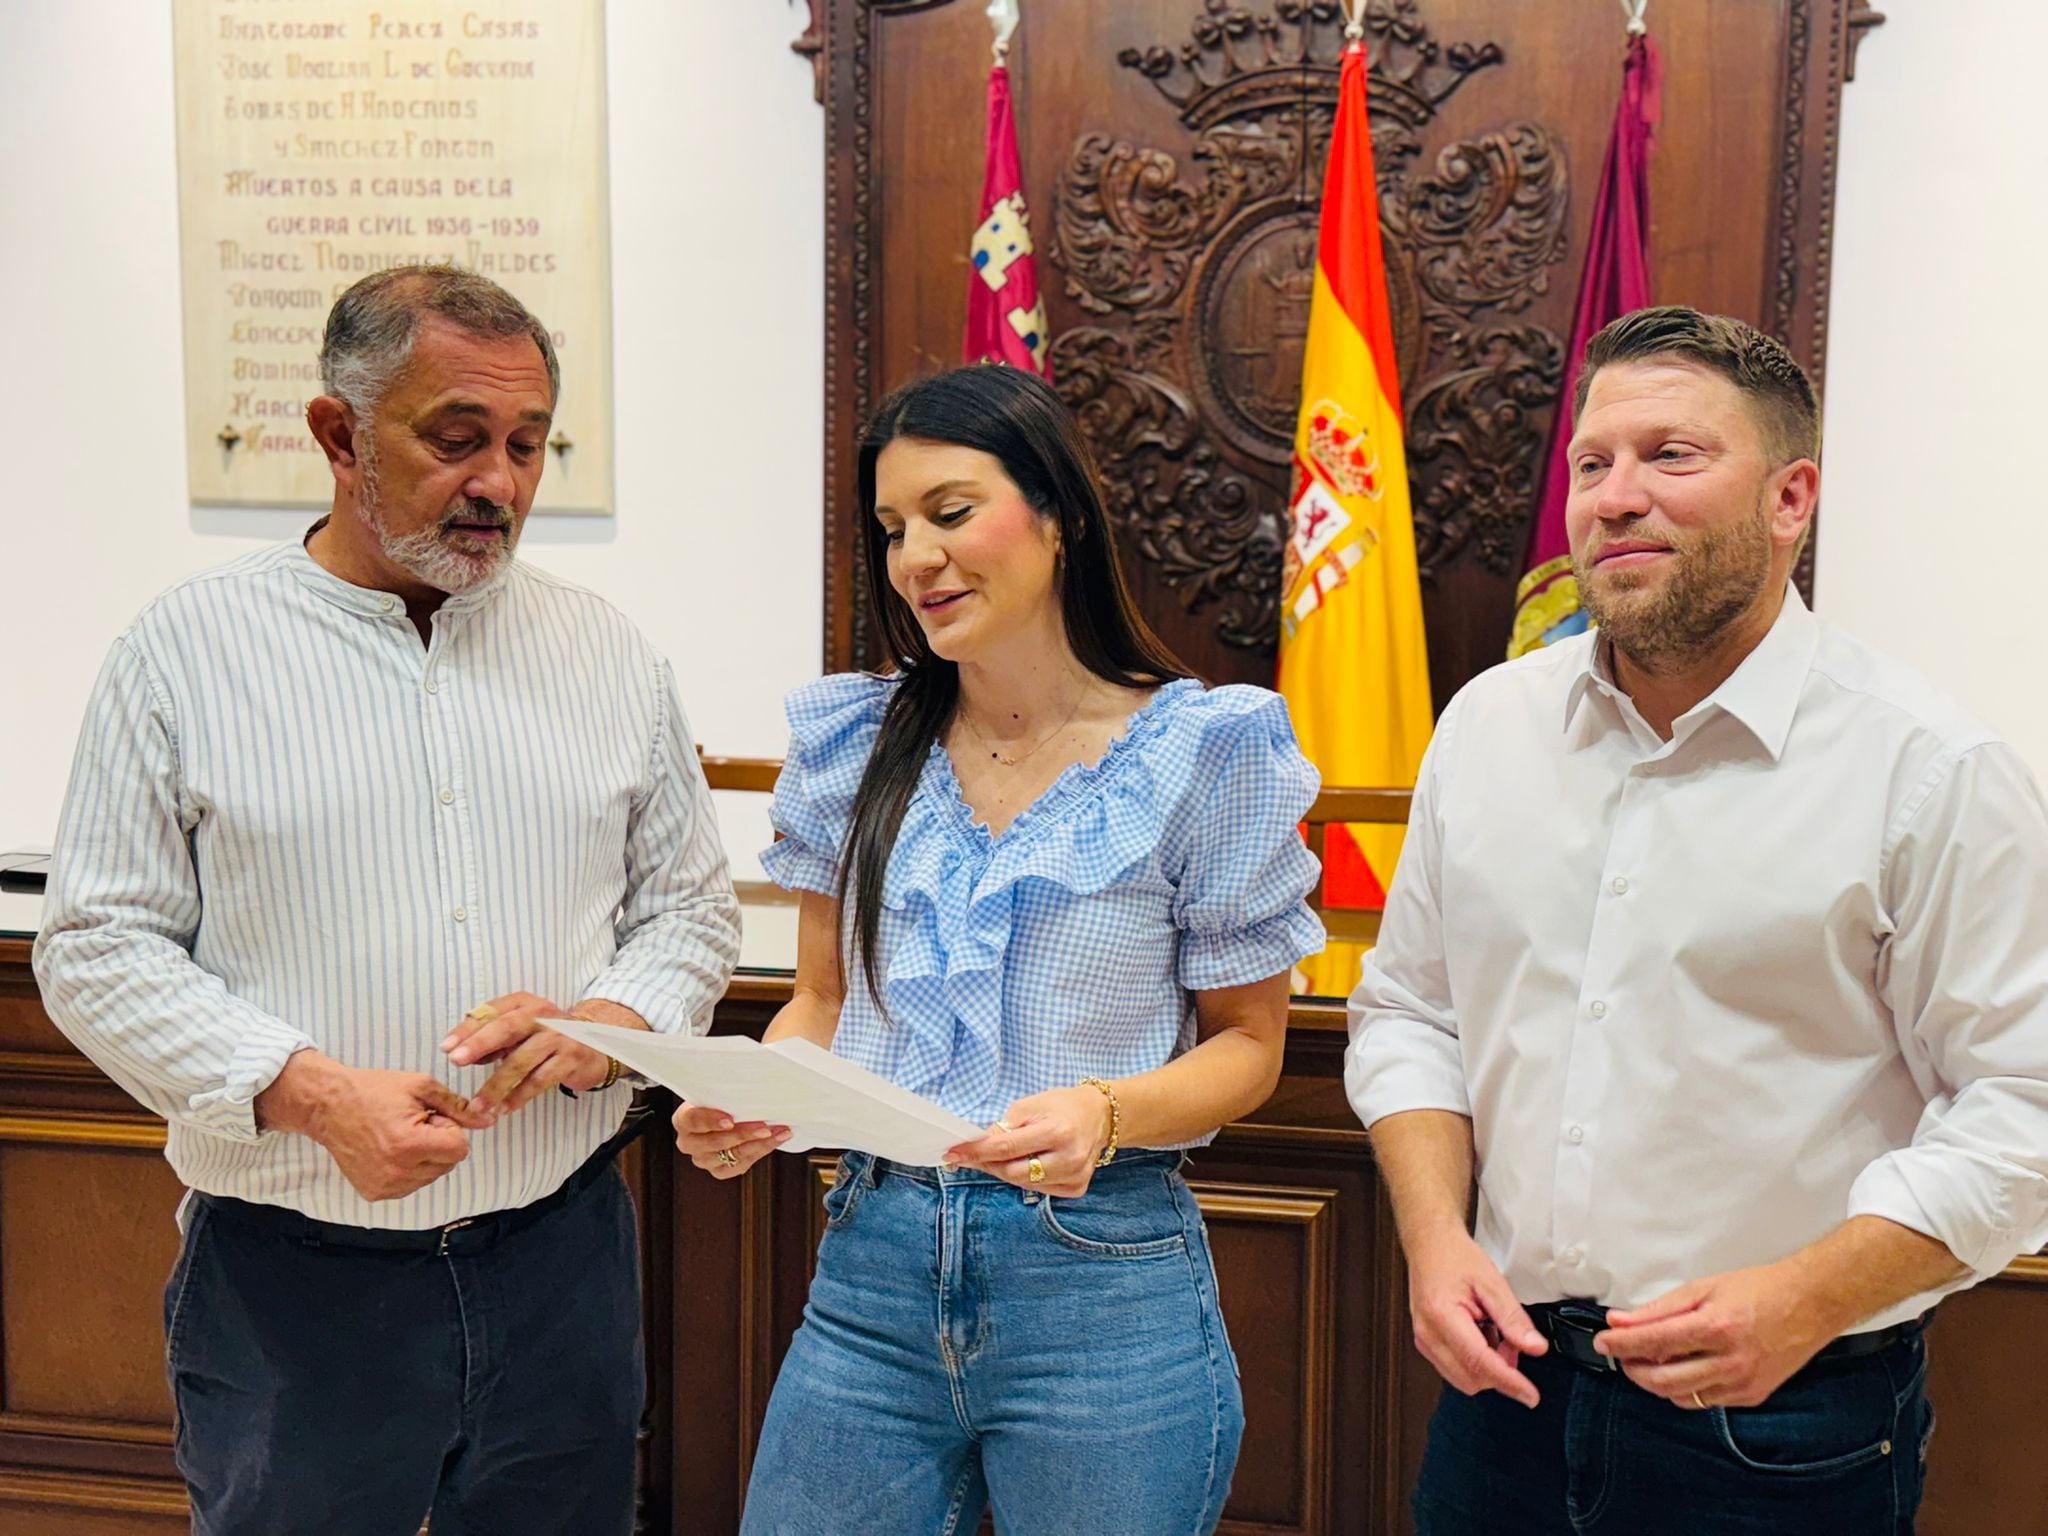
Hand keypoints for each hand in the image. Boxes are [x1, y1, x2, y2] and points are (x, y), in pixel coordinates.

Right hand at [259, 1052, 493, 1201]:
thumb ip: (458, 1106)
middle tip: (414, 1124)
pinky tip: (390, 1149)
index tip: (430, 1117)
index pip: (459, 1149)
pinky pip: (411, 1185)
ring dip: (425, 1157)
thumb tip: (488, 1120)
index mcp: (410, 1145)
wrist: (329, 1106)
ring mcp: (385, 1186)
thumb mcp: (421, 1087)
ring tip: (400, 1135)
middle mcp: (397, 1172)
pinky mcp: (375, 1193)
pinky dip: (409, 1168)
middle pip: (448, 1164)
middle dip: (439, 1143)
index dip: (450, 1129)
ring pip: (432, 1176)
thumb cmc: (374, 1091)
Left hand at [442, 993, 632, 1115]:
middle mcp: (544, 1015)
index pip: (492, 1012)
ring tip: (478, 1105)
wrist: (596, 1042)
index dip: (468, 1029)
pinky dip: (521, 1095)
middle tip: (456, 1060)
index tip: (446, 1047)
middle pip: (508, 1028)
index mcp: (525, 1003)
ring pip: (523, 1060)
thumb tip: (461, 1054)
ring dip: (497, 1084)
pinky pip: (541, 1079)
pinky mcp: (571, 1058)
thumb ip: (492, 1040)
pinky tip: (506, 1108)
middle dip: (480, 1044)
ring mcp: (560, 1036)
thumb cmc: (547, 1036)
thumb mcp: (520, 1030)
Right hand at [672, 1101, 788, 1177]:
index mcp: (683, 1119)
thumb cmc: (722, 1098)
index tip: (730, 1121)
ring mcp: (703, 1159)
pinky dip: (761, 1151)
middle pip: (713, 1142)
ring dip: (758, 1143)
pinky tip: (775, 1140)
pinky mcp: (719, 1171)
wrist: (727, 1113)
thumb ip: (726, 1091)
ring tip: (778, 1132)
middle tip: (764, 1127)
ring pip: (730, 1155)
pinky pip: (740, 1165)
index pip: (692, 1120)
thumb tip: (751, 1083)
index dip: (710, 1121)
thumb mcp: (719, 1091)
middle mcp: (689, 1143)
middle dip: (742, 1134)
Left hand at [944, 1087, 1112, 1196]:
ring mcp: (1075, 1176)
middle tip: (969, 1155)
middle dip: (987, 1163)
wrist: (1099, 1115)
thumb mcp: (1029, 1105)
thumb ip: (1004, 1127)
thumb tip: (976, 1146)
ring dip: (1005, 1170)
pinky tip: (1029, 1162)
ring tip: (1002, 1155)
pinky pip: (1039, 1189)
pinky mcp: (1077, 1188)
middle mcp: (1069, 1158)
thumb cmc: (1061, 1106)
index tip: (952, 1153)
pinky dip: (1026, 1177)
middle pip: (1012, 1172)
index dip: (976, 1152)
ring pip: (1023, 1184)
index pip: (1006, 1148)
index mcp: (1057, 1131)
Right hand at [1405, 1228, 1547, 1407]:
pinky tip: (1482, 1337)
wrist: (1430, 1245)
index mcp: (1442, 1316)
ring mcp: (1424, 1341)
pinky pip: (1455, 1369)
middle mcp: (1428, 1334)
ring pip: (1463, 1379)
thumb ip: (1514, 1318)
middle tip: (1513, 1341)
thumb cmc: (1455, 1257)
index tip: (1530, 1395)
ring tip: (1495, 1333)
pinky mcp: (1426, 1344)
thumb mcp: (1492, 1281)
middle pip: (1471, 1378)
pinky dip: (1475, 1363)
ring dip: (1488, 1368)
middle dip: (1500, 1371)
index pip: (1479, 1362)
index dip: (1508, 1382)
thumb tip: (1535, 1347)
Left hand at [1596, 1261, 1839, 1408]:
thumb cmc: (1760, 1290)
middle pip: (1662, 1380)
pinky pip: (1706, 1401)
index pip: (1652, 1342)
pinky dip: (1687, 1388)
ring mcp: (1742, 1383)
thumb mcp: (1703, 1288)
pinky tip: (1685, 1368)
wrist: (1810, 1303)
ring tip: (1650, 1360)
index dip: (1620, 1344)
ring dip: (1656, 1382)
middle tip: (1622, 1355)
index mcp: (1716, 1327)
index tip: (1603, 1342)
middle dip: (1632, 1369)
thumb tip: (1621, 1321)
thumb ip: (1659, 1309)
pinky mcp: (1752, 1395)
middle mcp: (1730, 1361)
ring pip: (1681, 1396)